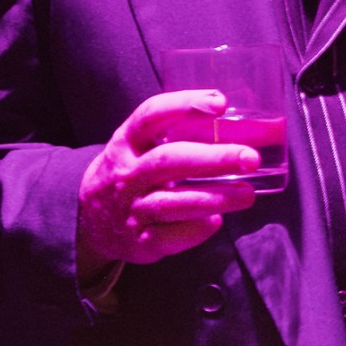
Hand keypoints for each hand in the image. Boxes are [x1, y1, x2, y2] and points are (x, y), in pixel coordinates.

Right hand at [77, 89, 258, 271]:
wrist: (91, 220)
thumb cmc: (133, 173)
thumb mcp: (141, 146)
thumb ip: (181, 133)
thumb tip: (255, 127)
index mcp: (127, 143)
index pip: (151, 115)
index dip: (185, 105)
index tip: (220, 103)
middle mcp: (127, 174)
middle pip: (169, 161)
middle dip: (214, 158)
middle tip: (250, 158)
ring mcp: (132, 209)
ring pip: (173, 203)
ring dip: (215, 197)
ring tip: (247, 194)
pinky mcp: (140, 241)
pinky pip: (171, 237)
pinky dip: (196, 230)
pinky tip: (215, 221)